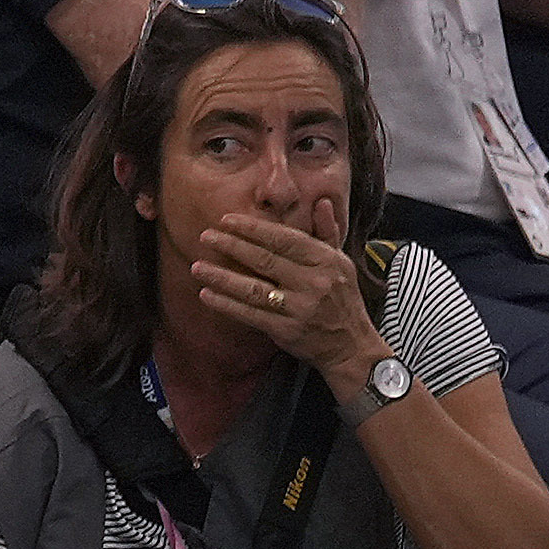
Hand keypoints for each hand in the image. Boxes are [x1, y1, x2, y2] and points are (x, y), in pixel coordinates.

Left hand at [182, 210, 388, 385]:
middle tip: (205, 236)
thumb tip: (322, 202)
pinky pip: (250, 314)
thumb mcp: (342, 263)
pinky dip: (226, 304)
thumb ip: (327, 233)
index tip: (227, 220)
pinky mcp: (287, 330)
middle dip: (232, 246)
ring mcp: (300, 307)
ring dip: (221, 276)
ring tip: (197, 266)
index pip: (285, 239)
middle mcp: (314, 281)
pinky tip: (206, 295)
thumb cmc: (342, 300)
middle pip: (265, 259)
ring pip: (253, 288)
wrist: (351, 346)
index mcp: (326, 261)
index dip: (254, 228)